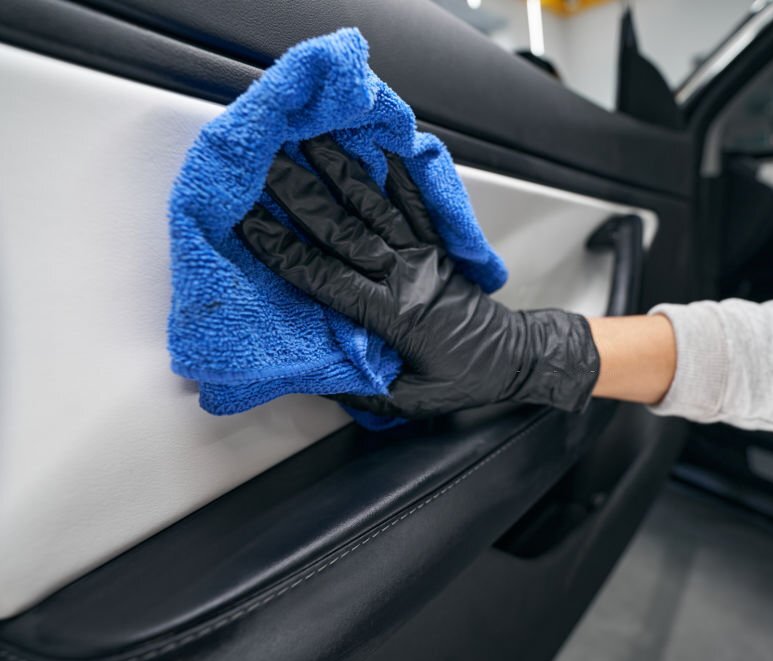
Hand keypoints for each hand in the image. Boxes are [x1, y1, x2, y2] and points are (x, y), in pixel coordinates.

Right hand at [236, 135, 598, 417]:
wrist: (515, 358)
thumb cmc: (462, 381)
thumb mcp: (405, 402)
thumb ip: (359, 388)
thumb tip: (314, 373)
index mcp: (393, 316)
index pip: (325, 277)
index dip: (283, 249)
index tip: (246, 222)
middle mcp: (406, 276)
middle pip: (344, 230)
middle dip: (300, 194)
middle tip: (265, 163)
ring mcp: (424, 254)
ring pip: (376, 206)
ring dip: (341, 169)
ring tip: (311, 136)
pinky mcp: (439, 245)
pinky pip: (417, 204)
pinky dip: (397, 173)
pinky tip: (379, 144)